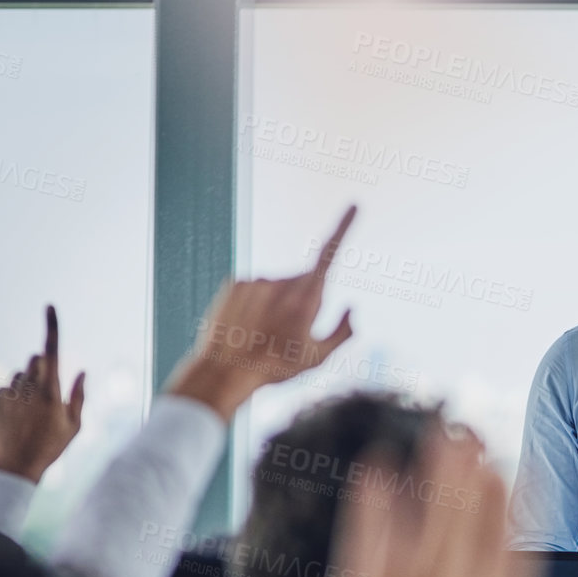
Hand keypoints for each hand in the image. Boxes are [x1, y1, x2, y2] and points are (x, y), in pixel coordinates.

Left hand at [0, 305, 84, 482]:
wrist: (16, 467)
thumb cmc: (51, 447)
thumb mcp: (75, 424)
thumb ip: (79, 395)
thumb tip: (81, 370)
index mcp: (50, 391)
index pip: (51, 350)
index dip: (51, 326)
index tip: (49, 307)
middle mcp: (26, 387)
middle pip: (35, 360)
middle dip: (43, 367)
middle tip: (47, 392)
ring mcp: (7, 393)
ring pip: (19, 376)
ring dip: (27, 386)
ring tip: (30, 414)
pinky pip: (4, 390)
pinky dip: (11, 399)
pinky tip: (15, 420)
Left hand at [167, 206, 357, 419]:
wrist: (224, 372)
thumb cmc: (276, 369)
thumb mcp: (319, 359)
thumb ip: (343, 332)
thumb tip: (351, 308)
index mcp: (307, 298)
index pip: (330, 253)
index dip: (344, 227)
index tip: (353, 204)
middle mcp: (282, 282)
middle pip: (305, 281)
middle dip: (306, 299)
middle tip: (291, 334)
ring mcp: (257, 281)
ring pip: (279, 286)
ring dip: (279, 304)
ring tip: (265, 335)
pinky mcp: (235, 283)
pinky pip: (256, 289)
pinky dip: (257, 304)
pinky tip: (248, 327)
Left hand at [308, 422, 509, 576]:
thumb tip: (489, 566)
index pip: (508, 543)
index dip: (509, 501)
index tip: (507, 469)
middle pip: (470, 520)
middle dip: (473, 471)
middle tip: (472, 431)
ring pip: (432, 519)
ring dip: (437, 472)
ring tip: (440, 432)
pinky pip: (372, 539)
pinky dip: (375, 502)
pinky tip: (376, 471)